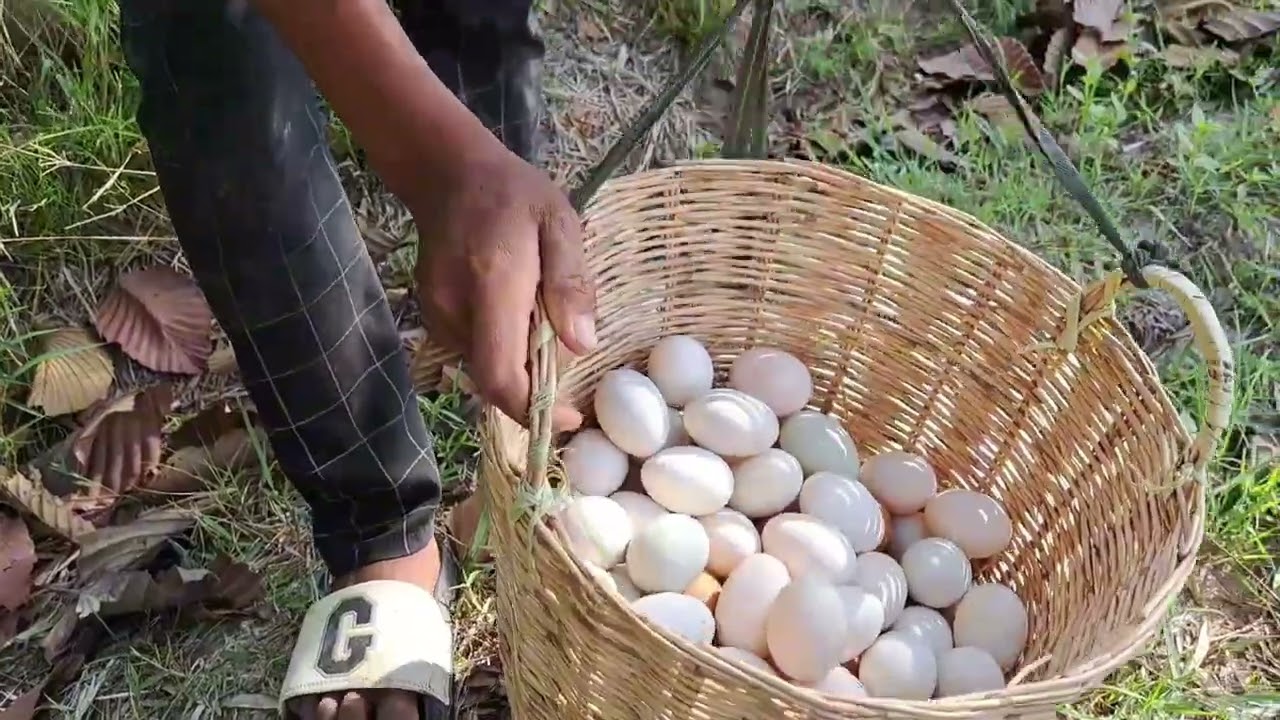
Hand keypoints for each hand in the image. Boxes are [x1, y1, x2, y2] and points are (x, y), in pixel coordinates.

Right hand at [411, 146, 595, 430]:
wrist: (449, 173)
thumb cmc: (515, 195)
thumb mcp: (560, 224)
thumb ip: (571, 284)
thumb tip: (582, 346)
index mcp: (492, 285)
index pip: (502, 374)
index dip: (534, 408)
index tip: (569, 416)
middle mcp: (455, 309)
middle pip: (495, 379)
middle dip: (535, 383)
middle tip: (563, 347)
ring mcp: (437, 315)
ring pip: (486, 366)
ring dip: (520, 358)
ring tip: (539, 313)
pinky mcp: (432, 316)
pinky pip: (474, 349)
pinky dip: (502, 344)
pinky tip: (515, 309)